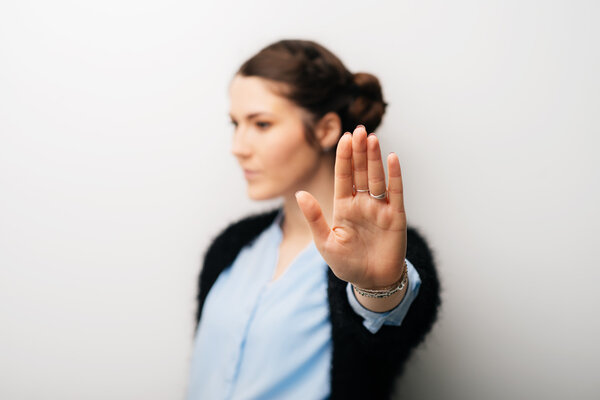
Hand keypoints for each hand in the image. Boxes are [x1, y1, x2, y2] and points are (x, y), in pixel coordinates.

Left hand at [295, 125, 406, 288]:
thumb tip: (299, 193)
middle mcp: (362, 203)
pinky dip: (395, 176)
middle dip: (359, 151)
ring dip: (375, 159)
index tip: (344, 138)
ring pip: (376, 178)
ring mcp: (379, 208)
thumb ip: (314, 217)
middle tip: (359, 129)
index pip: (343, 176)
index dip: (344, 158)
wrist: (371, 282)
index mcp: (344, 206)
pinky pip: (396, 192)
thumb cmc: (347, 264)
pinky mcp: (395, 217)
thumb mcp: (325, 242)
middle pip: (360, 172)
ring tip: (372, 138)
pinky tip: (393, 158)